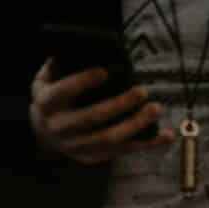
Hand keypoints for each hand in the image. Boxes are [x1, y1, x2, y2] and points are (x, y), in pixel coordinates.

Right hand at [29, 60, 174, 164]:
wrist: (43, 133)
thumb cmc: (52, 97)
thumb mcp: (46, 78)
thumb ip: (60, 65)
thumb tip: (86, 48)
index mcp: (47, 104)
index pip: (64, 92)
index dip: (83, 82)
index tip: (106, 71)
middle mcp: (59, 128)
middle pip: (92, 118)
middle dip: (119, 106)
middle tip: (142, 92)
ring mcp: (76, 147)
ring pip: (110, 139)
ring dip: (136, 125)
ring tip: (156, 109)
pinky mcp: (92, 158)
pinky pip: (123, 151)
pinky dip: (147, 144)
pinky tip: (166, 135)